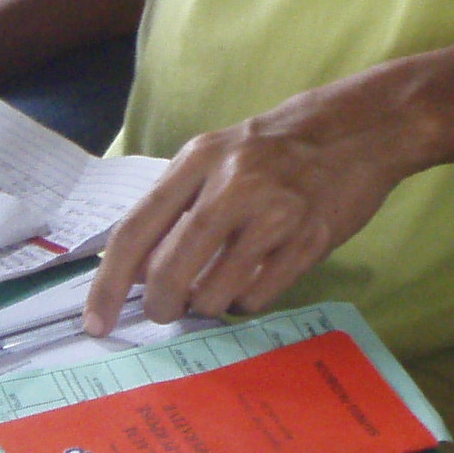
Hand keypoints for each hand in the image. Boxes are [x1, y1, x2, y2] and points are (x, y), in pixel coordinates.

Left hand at [82, 89, 415, 328]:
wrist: (358, 131)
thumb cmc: (276, 148)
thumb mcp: (217, 156)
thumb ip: (176, 205)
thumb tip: (135, 272)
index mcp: (198, 160)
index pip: (135, 231)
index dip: (108, 284)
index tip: (95, 321)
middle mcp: (233, 185)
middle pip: (170, 273)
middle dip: (160, 306)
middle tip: (165, 311)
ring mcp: (274, 215)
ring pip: (213, 294)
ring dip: (206, 305)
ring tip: (219, 285)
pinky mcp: (308, 242)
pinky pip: (256, 296)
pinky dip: (243, 301)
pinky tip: (251, 281)